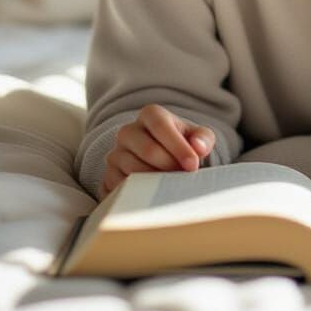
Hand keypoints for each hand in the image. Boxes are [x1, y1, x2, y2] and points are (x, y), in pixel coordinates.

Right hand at [101, 104, 215, 198]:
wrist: (164, 161)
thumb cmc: (182, 145)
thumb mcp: (197, 137)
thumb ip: (203, 138)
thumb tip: (198, 147)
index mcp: (149, 115)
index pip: (160, 125)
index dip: (177, 146)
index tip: (193, 165)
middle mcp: (128, 132)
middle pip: (148, 150)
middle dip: (170, 166)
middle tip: (184, 177)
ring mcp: (115, 155)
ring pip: (134, 171)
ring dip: (157, 182)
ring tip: (171, 186)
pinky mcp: (108, 177)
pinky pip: (121, 188)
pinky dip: (140, 194)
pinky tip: (154, 195)